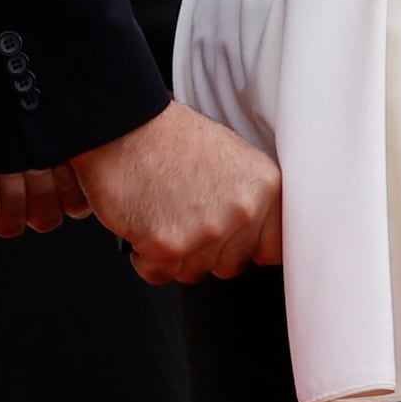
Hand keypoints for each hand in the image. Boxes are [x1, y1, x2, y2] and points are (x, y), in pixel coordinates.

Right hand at [0, 110, 88, 235]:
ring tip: (39, 160)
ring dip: (40, 189)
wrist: (15, 88)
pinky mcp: (73, 187)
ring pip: (43, 219)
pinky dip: (68, 187)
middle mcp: (10, 199)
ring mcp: (43, 196)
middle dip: (12, 190)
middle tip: (14, 162)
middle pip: (11, 225)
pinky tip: (61, 162)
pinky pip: (75, 206)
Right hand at [70, 100, 281, 284]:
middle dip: (207, 251)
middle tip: (186, 217)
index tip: (233, 243)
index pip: (275, 248)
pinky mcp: (170, 246)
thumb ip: (253, 199)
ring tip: (164, 214)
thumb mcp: (235, 159)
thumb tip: (258, 232)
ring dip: (174, 254)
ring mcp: (209, 230)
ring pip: (194, 272)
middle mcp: (245, 210)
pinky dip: (145, 258)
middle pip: (232, 266)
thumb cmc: (172, 140)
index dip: (248, 249)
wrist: (126, 127)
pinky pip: (160, 274)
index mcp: (266, 187)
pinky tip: (144, 223)